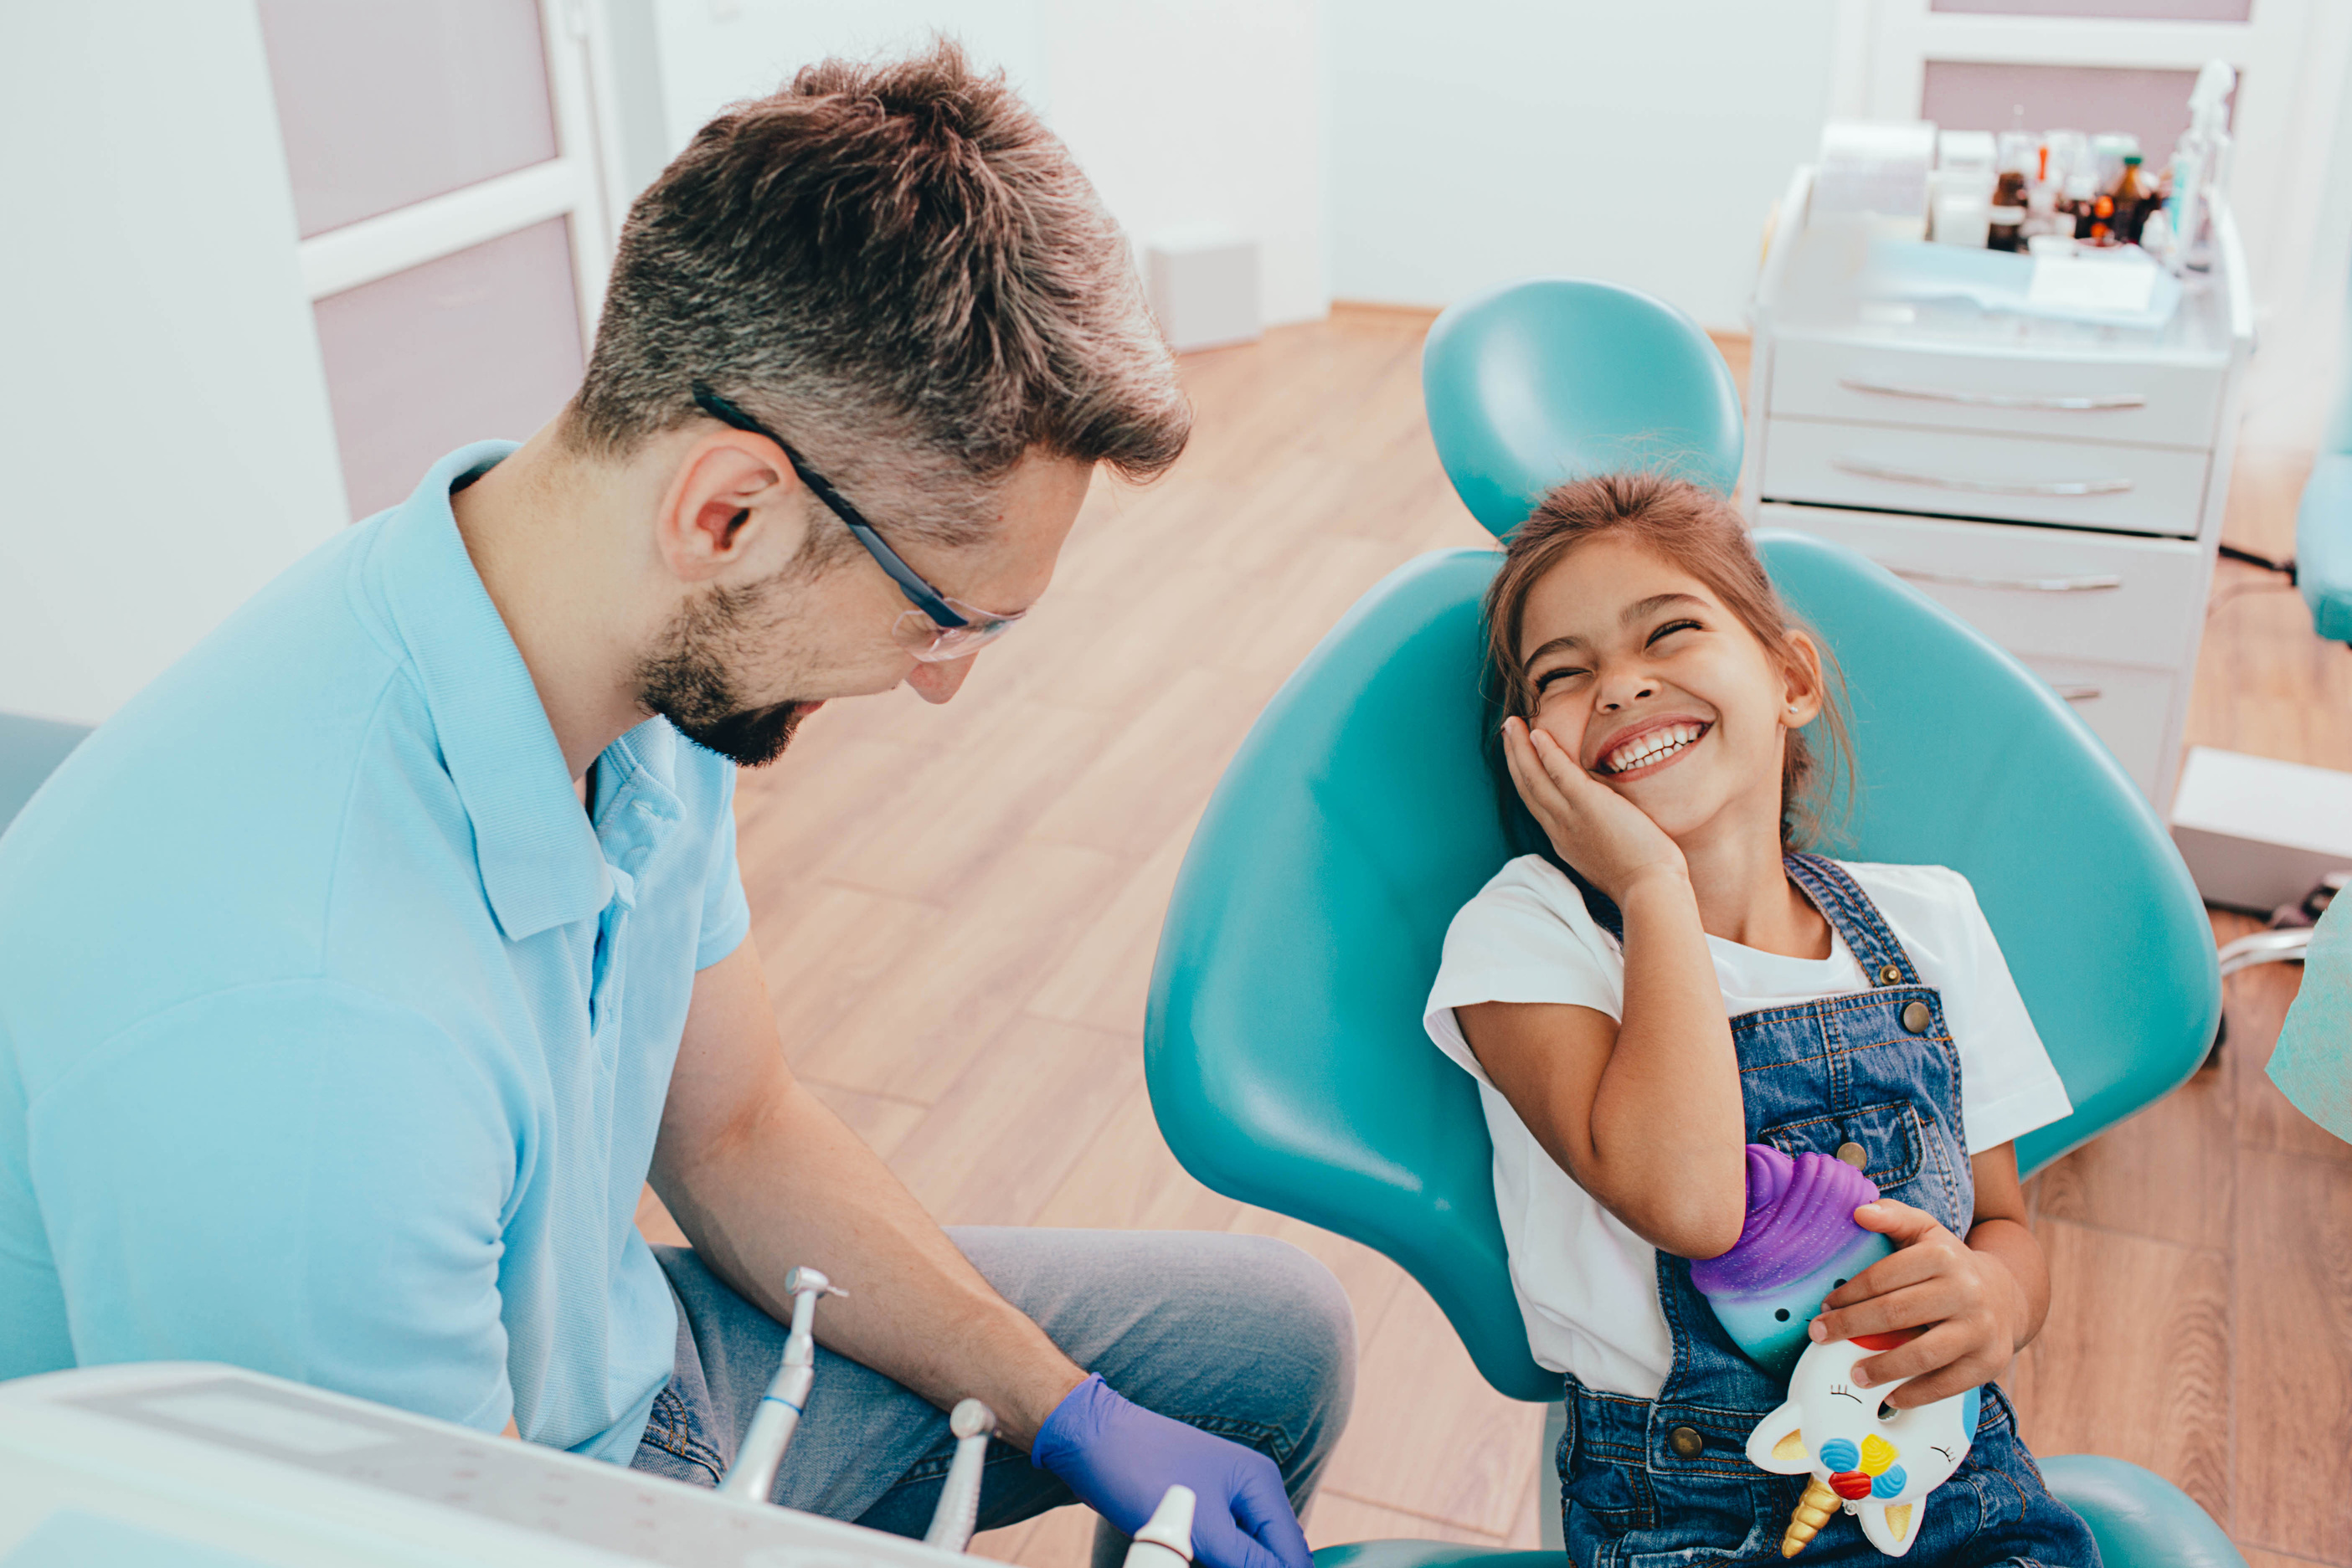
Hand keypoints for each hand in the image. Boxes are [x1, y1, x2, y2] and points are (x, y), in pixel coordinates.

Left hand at [1030, 1375, 1310, 1567]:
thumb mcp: (1202, 1531)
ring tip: (1190, 1554)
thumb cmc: (1143, 1474)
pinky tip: (1187, 1556)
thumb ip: (1249, 1563)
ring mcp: (1225, 1494)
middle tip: (1208, 1563)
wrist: (1091, 1442)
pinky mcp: (1200, 1504)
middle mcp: (1250, 1486)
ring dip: (1232, 1564)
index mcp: (1261, 1484)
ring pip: (1246, 1551)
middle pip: (1273, 1551)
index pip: (1294, 1552)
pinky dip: (1213, 1559)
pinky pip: (1223, 1544)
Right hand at [1499, 716, 1686, 903]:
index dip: (1526, 777)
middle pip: (1527, 787)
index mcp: (1564, 841)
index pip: (1537, 803)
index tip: (1521, 758)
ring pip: (1534, 777)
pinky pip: (1559, 772)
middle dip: (1514, 757)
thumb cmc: (1643, 880)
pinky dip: (1545, 752)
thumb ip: (1601, 840)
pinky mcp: (1588, 805)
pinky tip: (1537, 733)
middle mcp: (1559, 829)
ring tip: (1512, 724)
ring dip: (1520, 748)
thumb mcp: (1609, 859)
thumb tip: (1609, 828)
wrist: (1649, 890)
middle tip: (1508, 731)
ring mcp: (1570, 817)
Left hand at [1807, 1199, 2023, 1408]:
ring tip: (1854, 1375)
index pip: (1883, 1277)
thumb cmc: (1948, 1264)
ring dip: (1882, 1368)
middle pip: (1896, 1314)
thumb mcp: (1925, 1232)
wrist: (2005, 1296)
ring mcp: (1980, 1329)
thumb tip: (1859, 1212)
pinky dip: (1916, 1394)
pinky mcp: (1989, 1361)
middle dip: (1851, 1327)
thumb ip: (1893, 1217)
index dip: (1849, 1294)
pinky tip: (1890, 1397)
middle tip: (1821, 1337)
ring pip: (1922, 1354)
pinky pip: (1947, 1384)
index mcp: (1943, 1255)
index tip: (1825, 1306)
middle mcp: (1965, 1291)